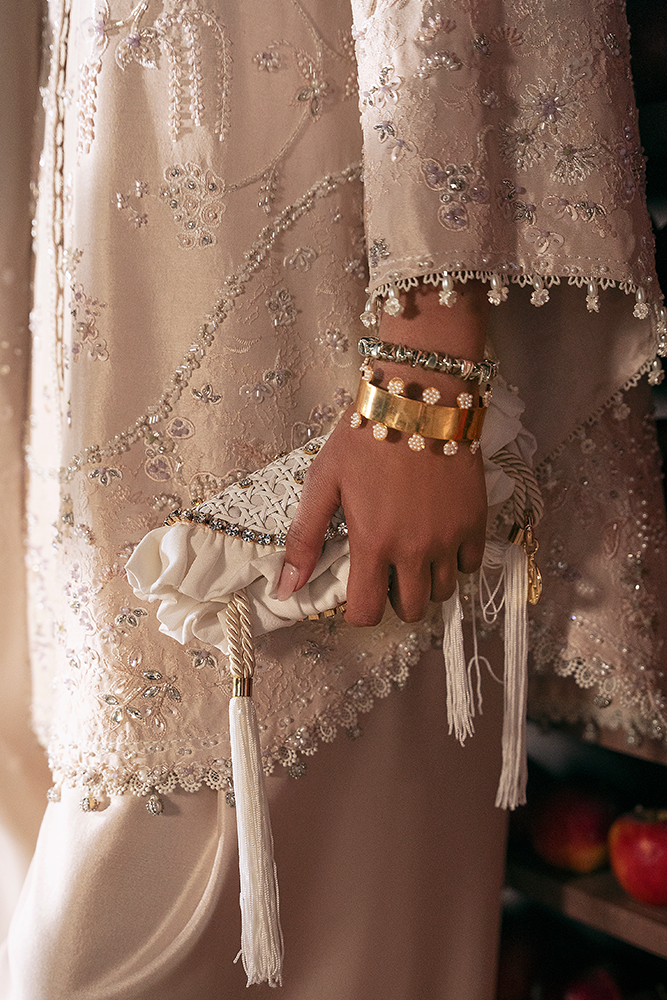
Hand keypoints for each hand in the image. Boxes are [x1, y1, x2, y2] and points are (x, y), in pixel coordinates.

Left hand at [278, 412, 487, 625]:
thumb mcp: (324, 482)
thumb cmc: (366, 436)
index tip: (358, 594)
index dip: (359, 612)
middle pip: (411, 609)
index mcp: (373, 543)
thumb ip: (304, 539)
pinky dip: (456, 560)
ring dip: (426, 582)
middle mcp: (415, 549)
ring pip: (443, 592)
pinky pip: (471, 565)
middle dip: (394, 598)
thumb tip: (286, 588)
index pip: (368, 613)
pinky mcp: (475, 520)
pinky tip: (439, 538)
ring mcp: (449, 537)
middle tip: (386, 570)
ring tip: (413, 554)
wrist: (419, 400)